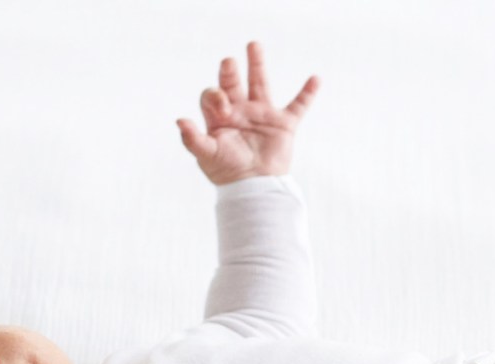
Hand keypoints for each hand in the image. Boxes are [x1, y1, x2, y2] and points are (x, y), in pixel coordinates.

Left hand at [176, 41, 318, 184]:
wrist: (254, 188)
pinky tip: (315, 79)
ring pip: (260, 84)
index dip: (215, 95)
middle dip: (229, 71)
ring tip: (253, 45)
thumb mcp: (207, 155)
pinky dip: (308, 93)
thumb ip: (192, 139)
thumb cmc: (228, 173)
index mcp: (220, 119)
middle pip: (233, 83)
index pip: (213, 95)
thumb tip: (179, 120)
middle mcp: (240, 112)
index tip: (222, 107)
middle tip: (228, 62)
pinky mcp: (284, 124)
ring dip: (257, 64)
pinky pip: (299, 105)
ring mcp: (263, 116)